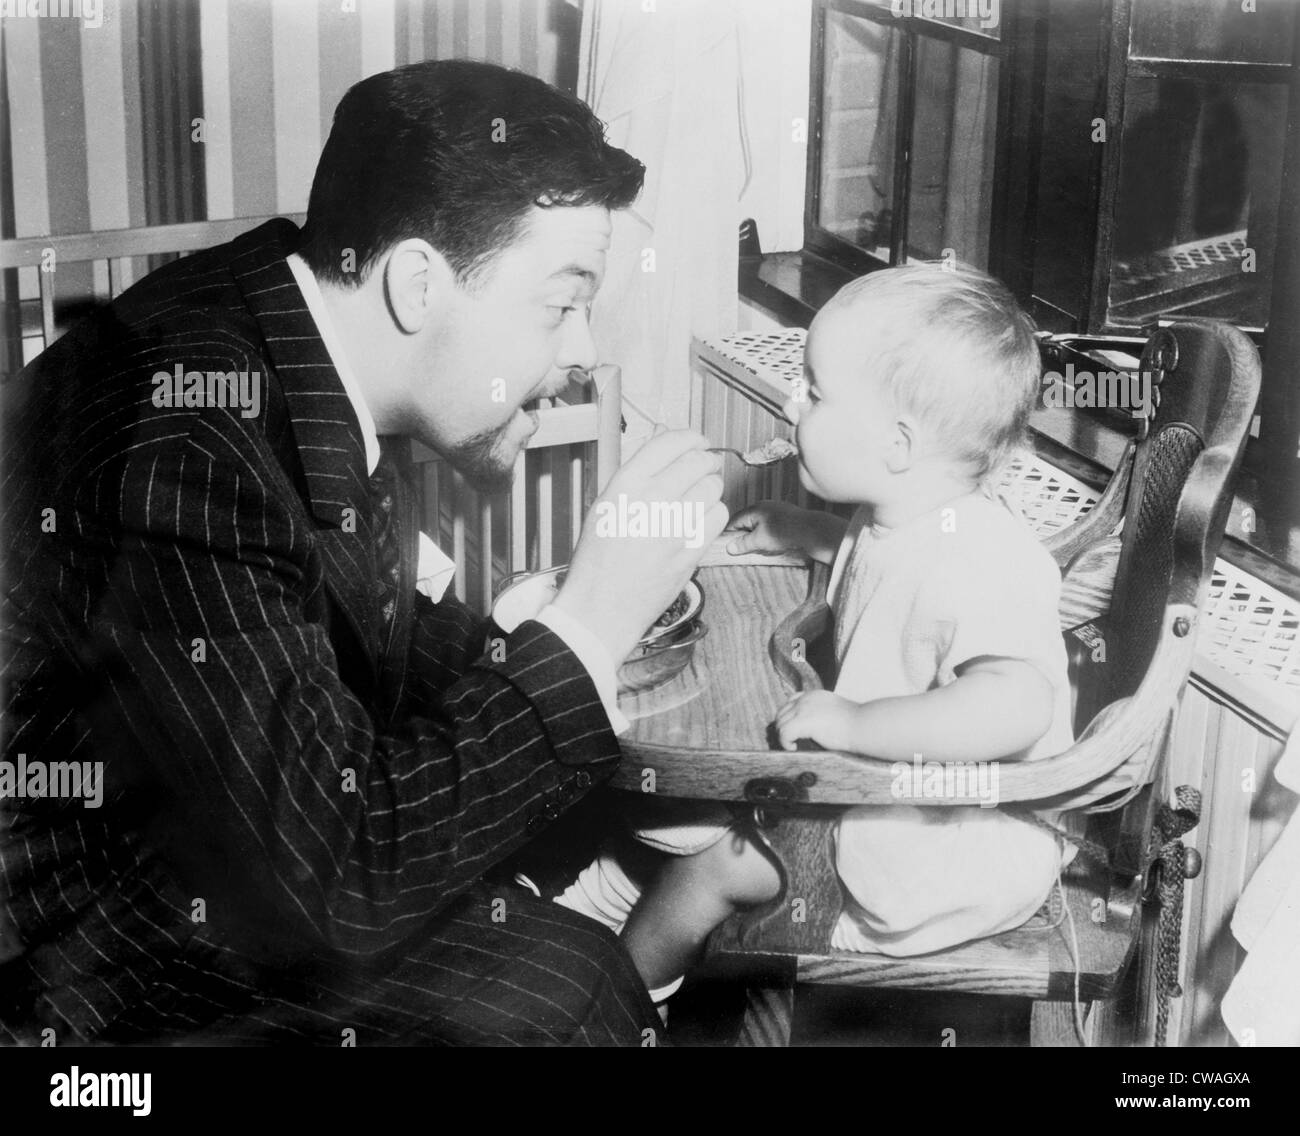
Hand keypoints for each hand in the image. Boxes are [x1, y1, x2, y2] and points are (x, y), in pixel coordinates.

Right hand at [553, 429, 727, 663]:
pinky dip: (713, 515)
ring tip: (696, 500)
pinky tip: (698, 522)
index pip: (670, 442)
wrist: (601, 607)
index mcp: (625, 484)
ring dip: (710, 490)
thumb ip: (638, 471)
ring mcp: (674, 526)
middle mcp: (651, 500)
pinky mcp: (691, 551)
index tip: (698, 442)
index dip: (691, 438)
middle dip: (705, 462)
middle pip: (699, 462)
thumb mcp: (606, 505)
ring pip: (713, 488)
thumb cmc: (599, 557)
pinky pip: (718, 517)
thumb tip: (664, 435)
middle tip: (703, 469)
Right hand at [724, 501, 812, 555]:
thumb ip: (743, 544)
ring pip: (759, 524)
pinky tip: (770, 544)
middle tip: (740, 550)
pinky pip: (770, 525)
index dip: (728, 534)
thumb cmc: (785, 532)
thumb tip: (730, 547)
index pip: (735, 520)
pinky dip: (767, 535)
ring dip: (755, 536)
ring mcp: (776, 510)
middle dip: (743, 536)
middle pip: (747, 522)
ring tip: (756, 549)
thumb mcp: (759, 541)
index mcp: (755, 509)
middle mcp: (764, 506)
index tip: (725, 545)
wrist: (812, 530)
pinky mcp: (786, 516)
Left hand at [775, 690, 860, 751]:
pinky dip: (785, 743)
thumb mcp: (833, 712)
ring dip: (784, 736)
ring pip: (780, 724)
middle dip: (783, 728)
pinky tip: (794, 748)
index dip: (788, 717)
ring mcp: (804, 708)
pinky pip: (784, 733)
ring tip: (794, 745)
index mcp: (813, 695)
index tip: (793, 731)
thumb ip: (819, 715)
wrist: (865, 726)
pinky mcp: (804, 721)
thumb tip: (808, 729)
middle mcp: (806, 699)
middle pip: (781, 713)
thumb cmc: (855, 724)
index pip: (790, 703)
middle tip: (790, 742)